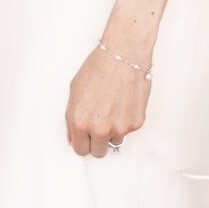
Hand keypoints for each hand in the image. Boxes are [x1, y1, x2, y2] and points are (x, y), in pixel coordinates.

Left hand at [65, 43, 150, 158]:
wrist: (123, 55)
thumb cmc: (98, 68)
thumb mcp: (75, 91)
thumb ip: (72, 118)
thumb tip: (73, 136)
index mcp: (80, 122)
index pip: (80, 149)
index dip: (83, 142)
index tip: (86, 137)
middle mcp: (100, 129)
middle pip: (98, 152)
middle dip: (97, 140)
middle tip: (100, 124)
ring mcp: (119, 128)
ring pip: (115, 140)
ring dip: (113, 130)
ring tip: (113, 107)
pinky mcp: (136, 123)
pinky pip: (129, 130)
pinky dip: (126, 119)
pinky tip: (123, 102)